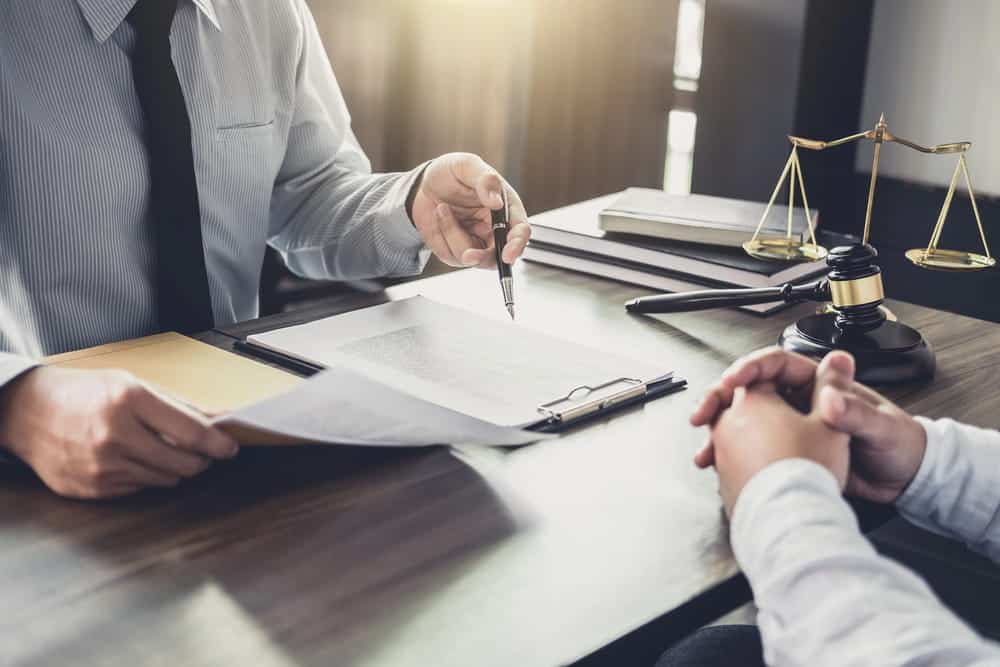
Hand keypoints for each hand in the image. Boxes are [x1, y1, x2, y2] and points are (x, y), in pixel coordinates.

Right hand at [0, 367, 239, 498]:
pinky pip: (138, 489)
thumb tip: (216, 422)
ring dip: (173, 469)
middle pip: (183, 463)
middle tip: (202, 453)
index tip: (230, 448)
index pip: (190, 432)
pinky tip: (130, 460)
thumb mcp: (131, 384)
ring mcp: (101, 465)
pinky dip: (144, 477)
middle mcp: (115, 435)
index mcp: (129, 401)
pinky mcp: (91, 488)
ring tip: (160, 451)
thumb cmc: (85, 393)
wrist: (29, 412)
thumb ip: (175, 406)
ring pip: (164, 480)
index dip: (217, 444)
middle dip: (200, 460)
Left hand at [409, 153, 530, 267]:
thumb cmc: (451, 173)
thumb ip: (485, 180)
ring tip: (442, 208)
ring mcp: (476, 243)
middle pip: (498, 256)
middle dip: (482, 258)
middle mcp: (495, 229)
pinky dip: (442, 235)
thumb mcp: (467, 166)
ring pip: (471, 257)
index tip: (508, 254)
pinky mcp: (457, 251)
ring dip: (452, 232)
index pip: (520, 231)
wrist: (425, 184)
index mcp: (506, 209)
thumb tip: (497, 202)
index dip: (517, 244)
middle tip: (468, 255)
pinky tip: (440, 217)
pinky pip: (451, 255)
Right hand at [692, 347, 926, 503]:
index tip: (731, 383)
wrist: (904, 480)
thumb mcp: (881, 428)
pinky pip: (749, 448)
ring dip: (719, 432)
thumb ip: (855, 412)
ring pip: (743, 420)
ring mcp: (790, 426)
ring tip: (705, 448)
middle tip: (704, 414)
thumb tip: (830, 397)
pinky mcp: (787, 452)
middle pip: (748, 390)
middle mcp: (800, 401)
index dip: (748, 370)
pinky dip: (730, 456)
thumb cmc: (898, 444)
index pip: (773, 365)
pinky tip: (719, 466)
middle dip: (720, 399)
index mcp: (819, 384)